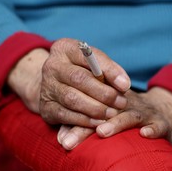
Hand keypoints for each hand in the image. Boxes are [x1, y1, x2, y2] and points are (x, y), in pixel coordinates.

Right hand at [7, 38, 130, 127]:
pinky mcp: (45, 107)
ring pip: (72, 99)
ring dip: (96, 108)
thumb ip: (109, 70)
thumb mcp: (93, 64)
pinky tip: (99, 122)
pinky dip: (84, 120)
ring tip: (112, 113)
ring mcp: (46, 87)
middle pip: (79, 79)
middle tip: (121, 103)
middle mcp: (52, 66)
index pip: (88, 56)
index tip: (126, 85)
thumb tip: (124, 84)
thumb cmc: (82, 72)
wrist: (55, 86)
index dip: (108, 70)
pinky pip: (65, 115)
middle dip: (104, 93)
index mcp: (65, 48)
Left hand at [57, 87, 171, 149]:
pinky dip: (153, 129)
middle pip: (104, 113)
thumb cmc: (126, 115)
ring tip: (101, 132)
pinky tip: (144, 134)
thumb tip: (62, 140)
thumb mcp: (106, 117)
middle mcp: (125, 105)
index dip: (74, 124)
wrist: (162, 110)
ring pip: (129, 116)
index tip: (62, 141)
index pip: (88, 109)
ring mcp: (144, 113)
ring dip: (116, 123)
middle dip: (86, 128)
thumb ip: (83, 126)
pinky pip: (159, 125)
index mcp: (109, 102)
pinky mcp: (161, 122)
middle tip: (70, 142)